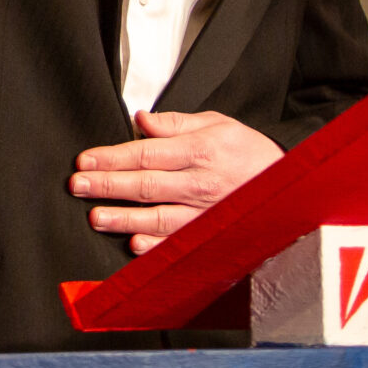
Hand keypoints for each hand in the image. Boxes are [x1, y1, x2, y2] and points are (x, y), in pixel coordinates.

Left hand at [69, 110, 282, 254]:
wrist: (289, 184)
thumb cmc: (247, 151)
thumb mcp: (216, 123)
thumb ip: (175, 123)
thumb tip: (140, 120)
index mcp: (200, 151)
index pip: (146, 153)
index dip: (112, 157)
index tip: (85, 161)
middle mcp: (201, 184)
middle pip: (147, 185)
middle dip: (109, 185)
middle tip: (78, 186)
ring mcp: (207, 213)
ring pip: (160, 218)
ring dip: (125, 219)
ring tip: (97, 218)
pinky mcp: (212, 235)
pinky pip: (181, 244)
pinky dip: (157, 247)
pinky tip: (135, 245)